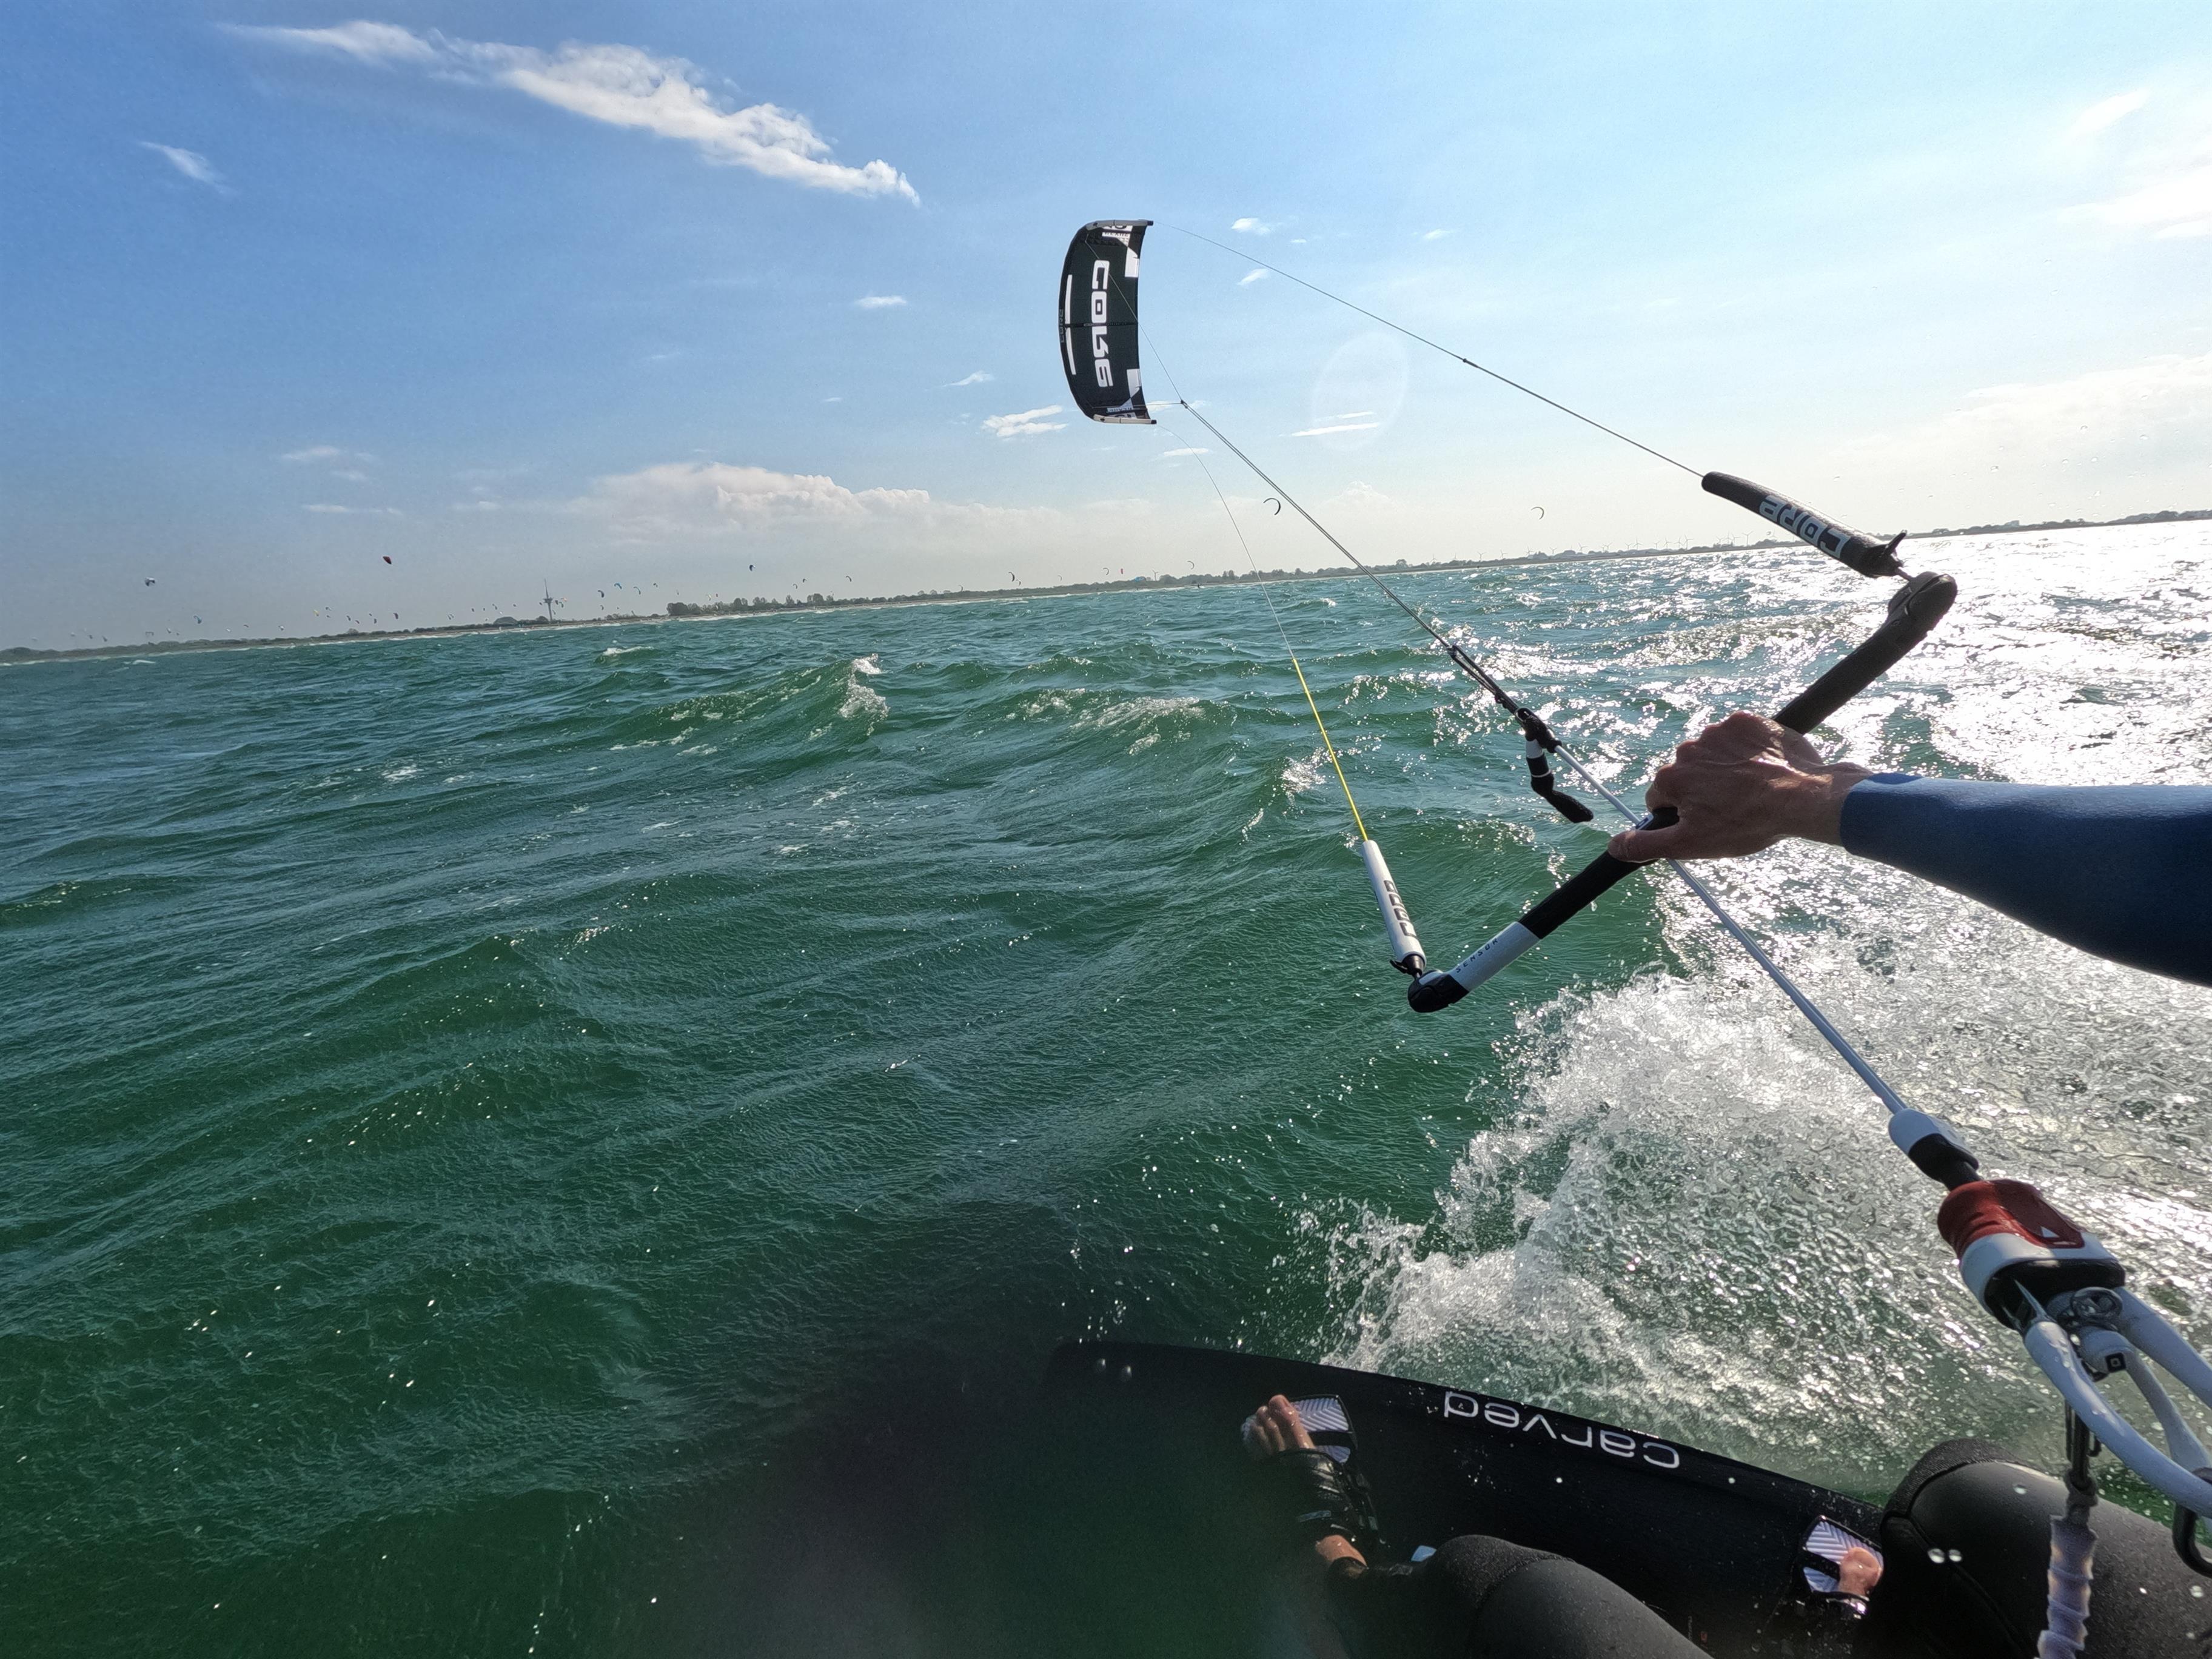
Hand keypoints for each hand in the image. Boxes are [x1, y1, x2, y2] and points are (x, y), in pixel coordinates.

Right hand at [1607, 712, 1870, 863]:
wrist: (1802, 797)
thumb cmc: (1747, 824)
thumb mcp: (1691, 844)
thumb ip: (1647, 844)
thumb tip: (1613, 846)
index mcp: (1671, 778)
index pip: (1662, 798)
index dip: (1683, 814)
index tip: (1708, 821)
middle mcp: (1688, 749)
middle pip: (1687, 774)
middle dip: (1704, 789)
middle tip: (1733, 808)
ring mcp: (1718, 731)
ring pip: (1712, 755)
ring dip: (1725, 769)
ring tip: (1751, 789)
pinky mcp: (1746, 721)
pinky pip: (1737, 736)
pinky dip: (1746, 750)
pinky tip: (1762, 768)